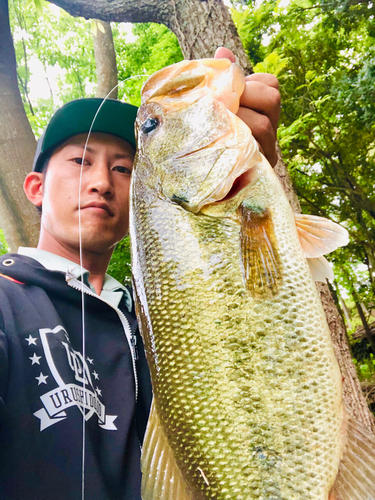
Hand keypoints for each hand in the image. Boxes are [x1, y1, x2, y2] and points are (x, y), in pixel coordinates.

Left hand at [214, 47, 280, 166]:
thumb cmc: (211, 135)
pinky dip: (236, 144)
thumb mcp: (218, 106)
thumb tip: (222, 51)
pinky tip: (217, 144)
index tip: (228, 91)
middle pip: (272, 99)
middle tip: (221, 107)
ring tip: (217, 124)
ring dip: (238, 120)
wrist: (205, 178)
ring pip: (264, 125)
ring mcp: (268, 149)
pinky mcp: (259, 168)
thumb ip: (223, 81)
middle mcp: (271, 128)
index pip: (270, 85)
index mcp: (265, 110)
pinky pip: (254, 152)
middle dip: (245, 98)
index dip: (249, 84)